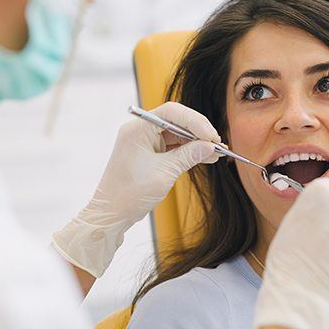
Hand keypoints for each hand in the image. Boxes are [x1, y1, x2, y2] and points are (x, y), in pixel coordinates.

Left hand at [52, 102, 220, 277]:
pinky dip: (189, 151)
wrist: (111, 215)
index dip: (195, 121)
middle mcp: (140, 131)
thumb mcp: (164, 173)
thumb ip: (188, 156)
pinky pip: (173, 146)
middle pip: (176, 120)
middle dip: (198, 131)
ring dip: (196, 142)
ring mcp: (145, 141)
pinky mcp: (149, 153)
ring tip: (216, 152)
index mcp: (138, 129)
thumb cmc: (129, 194)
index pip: (172, 113)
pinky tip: (206, 157)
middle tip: (217, 144)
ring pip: (177, 134)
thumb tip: (210, 146)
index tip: (211, 137)